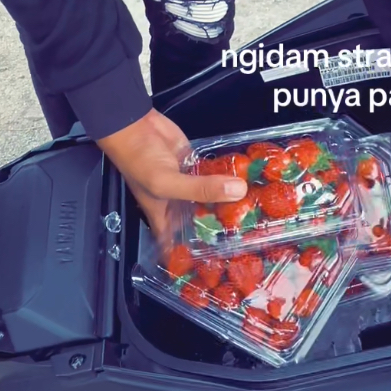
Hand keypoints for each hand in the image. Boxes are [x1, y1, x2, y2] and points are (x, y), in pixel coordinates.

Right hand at [97, 109, 247, 242]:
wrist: (134, 125)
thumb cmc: (139, 161)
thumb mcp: (167, 183)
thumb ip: (201, 188)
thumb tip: (238, 191)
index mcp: (163, 216)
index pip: (177, 243)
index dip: (191, 255)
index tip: (214, 265)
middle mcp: (177, 203)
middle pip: (201, 221)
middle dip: (221, 228)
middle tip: (249, 237)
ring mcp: (188, 183)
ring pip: (212, 198)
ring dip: (229, 202)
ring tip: (256, 213)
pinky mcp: (195, 165)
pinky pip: (215, 175)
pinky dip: (228, 178)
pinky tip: (247, 183)